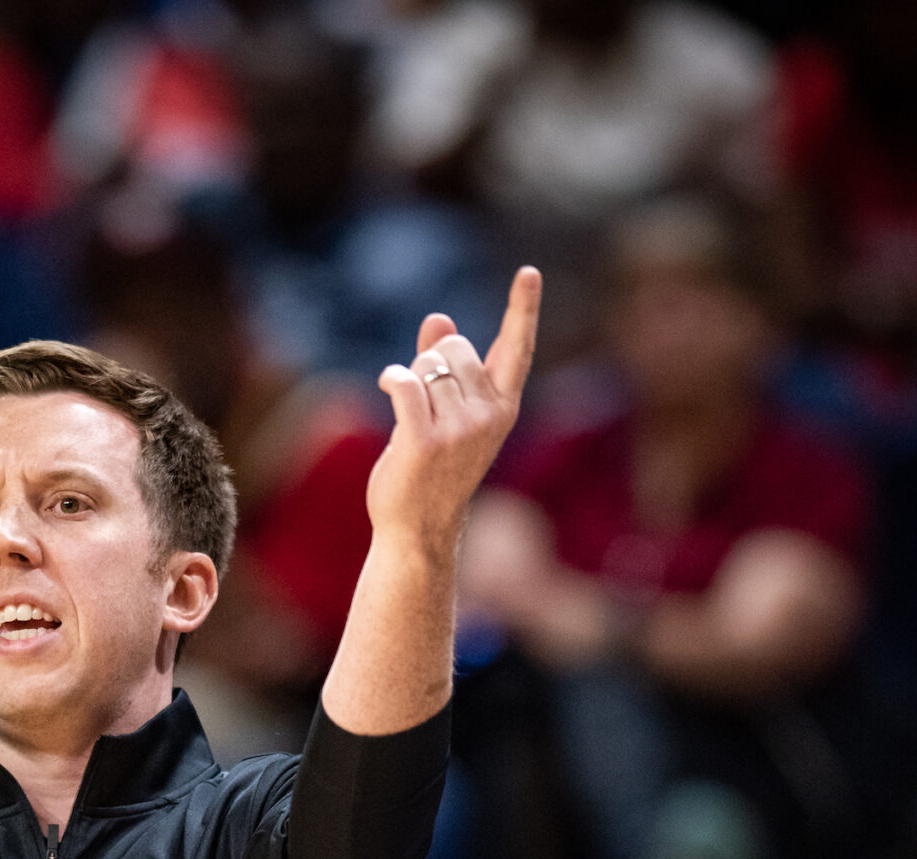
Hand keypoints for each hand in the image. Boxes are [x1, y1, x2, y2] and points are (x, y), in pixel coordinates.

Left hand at [369, 268, 540, 565]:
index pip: (517, 348)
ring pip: (425, 367)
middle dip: (429, 363)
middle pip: (453, 347)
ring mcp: (461, 430)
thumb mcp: (447, 414)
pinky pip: (405, 382)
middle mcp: (491, 415)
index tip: (528, 272)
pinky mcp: (426, 441)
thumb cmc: (432, 470)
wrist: (418, 528)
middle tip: (424, 406)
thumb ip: (444, 366)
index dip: (522, 308)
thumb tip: (439, 319)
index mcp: (504, 407)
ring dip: (408, 382)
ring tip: (412, 420)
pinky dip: (392, 379)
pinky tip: (387, 387)